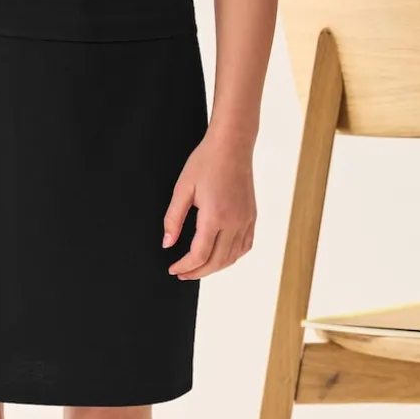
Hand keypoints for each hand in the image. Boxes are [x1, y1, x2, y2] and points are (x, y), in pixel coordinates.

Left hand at [162, 128, 255, 279]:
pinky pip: (244, 246)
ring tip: (197, 268)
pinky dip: (231, 257)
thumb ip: (173, 219)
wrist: (232, 145)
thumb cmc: (206, 162)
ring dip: (214, 267)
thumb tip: (167, 243)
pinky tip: (219, 256)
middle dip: (197, 272)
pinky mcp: (251, 217)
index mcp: (215, 216)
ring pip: (232, 258)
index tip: (173, 268)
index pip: (199, 255)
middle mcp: (234, 222)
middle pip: (216, 262)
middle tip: (181, 273)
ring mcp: (246, 220)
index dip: (185, 266)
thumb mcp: (182, 189)